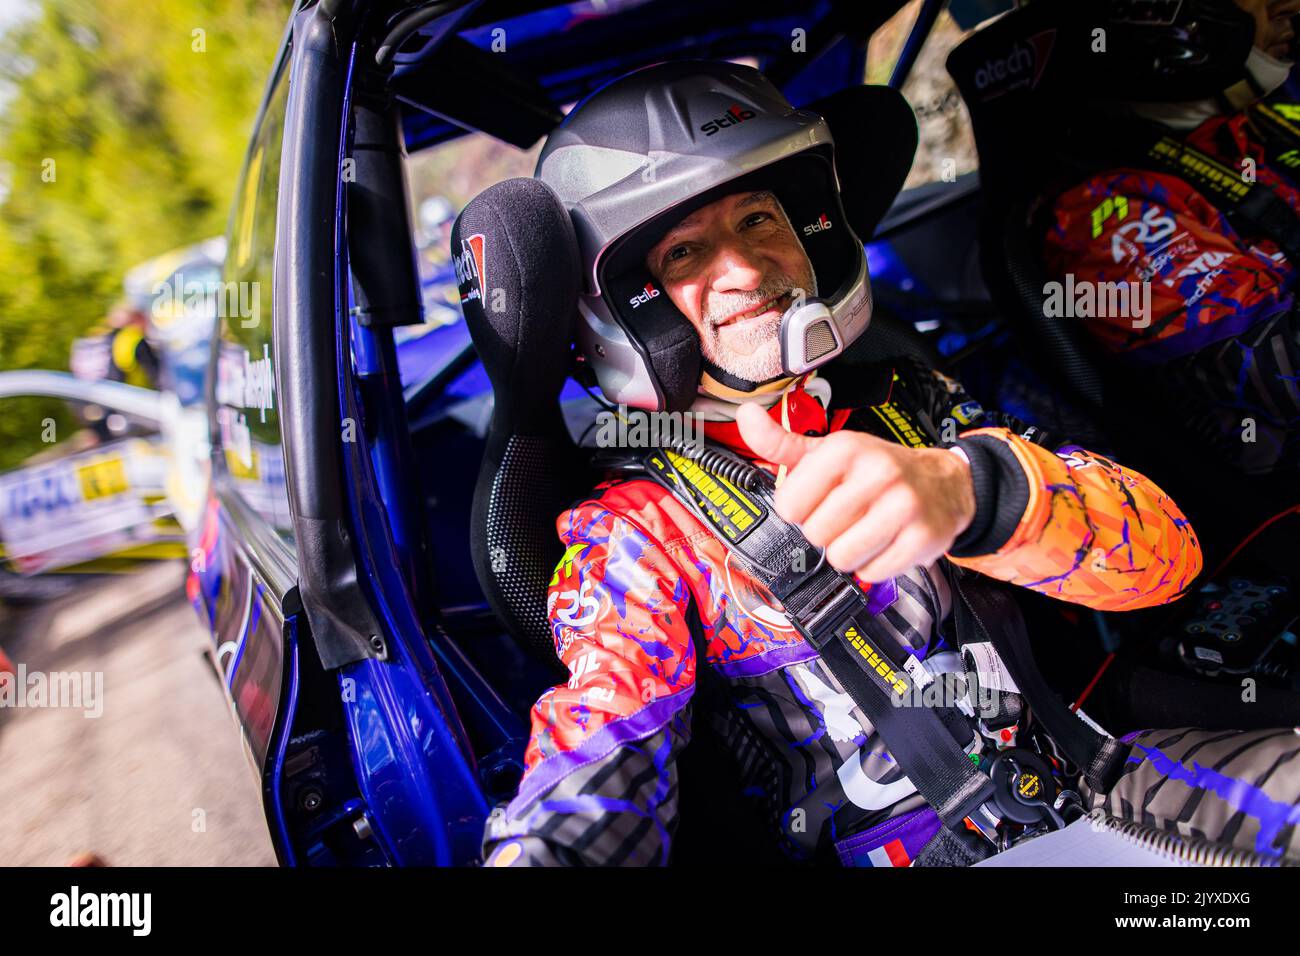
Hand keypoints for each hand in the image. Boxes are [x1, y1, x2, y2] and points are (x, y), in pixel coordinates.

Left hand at [736, 403, 976, 582]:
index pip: (790, 504)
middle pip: (815, 533)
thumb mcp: (829, 451)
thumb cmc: (879, 469)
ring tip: (863, 531)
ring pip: (842, 556)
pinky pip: (872, 572)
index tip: (815, 502)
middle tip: (845, 518)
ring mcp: (903, 506)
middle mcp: (877, 472)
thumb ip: (781, 441)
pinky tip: (884, 542)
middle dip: (825, 532)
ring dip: (848, 551)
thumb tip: (746, 417)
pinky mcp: (921, 538)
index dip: (798, 510)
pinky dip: (873, 565)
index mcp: (846, 449)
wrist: (945, 484)